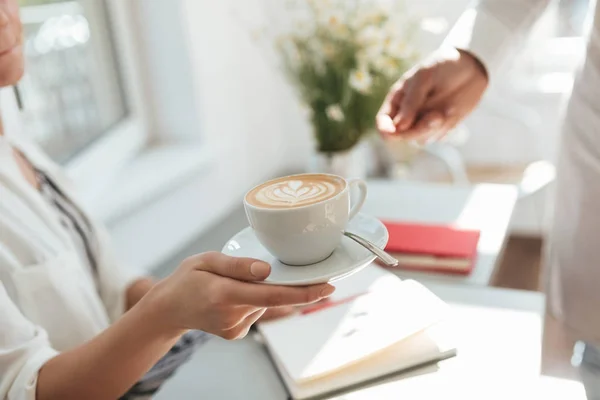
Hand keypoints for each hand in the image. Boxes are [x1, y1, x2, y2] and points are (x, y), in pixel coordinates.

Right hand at [144, 252, 334, 339]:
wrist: (169, 308)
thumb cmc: (187, 279)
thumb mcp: (206, 260)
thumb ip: (238, 265)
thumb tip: (267, 270)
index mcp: (223, 294)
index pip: (271, 295)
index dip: (303, 292)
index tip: (328, 287)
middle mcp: (231, 315)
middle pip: (273, 298)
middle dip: (290, 286)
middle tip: (310, 275)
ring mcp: (235, 328)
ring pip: (264, 303)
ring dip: (263, 290)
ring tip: (236, 282)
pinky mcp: (237, 333)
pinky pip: (256, 310)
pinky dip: (253, 300)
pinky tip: (234, 295)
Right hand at [376, 47, 488, 143]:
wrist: (471, 67)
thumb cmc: (442, 67)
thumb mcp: (424, 77)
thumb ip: (411, 102)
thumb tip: (399, 127)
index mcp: (397, 101)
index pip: (383, 122)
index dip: (385, 129)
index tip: (392, 131)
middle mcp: (407, 115)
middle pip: (401, 136)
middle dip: (417, 130)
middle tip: (436, 116)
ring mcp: (423, 123)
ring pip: (420, 139)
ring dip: (434, 128)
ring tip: (447, 110)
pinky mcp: (439, 128)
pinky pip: (437, 137)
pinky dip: (446, 127)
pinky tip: (453, 111)